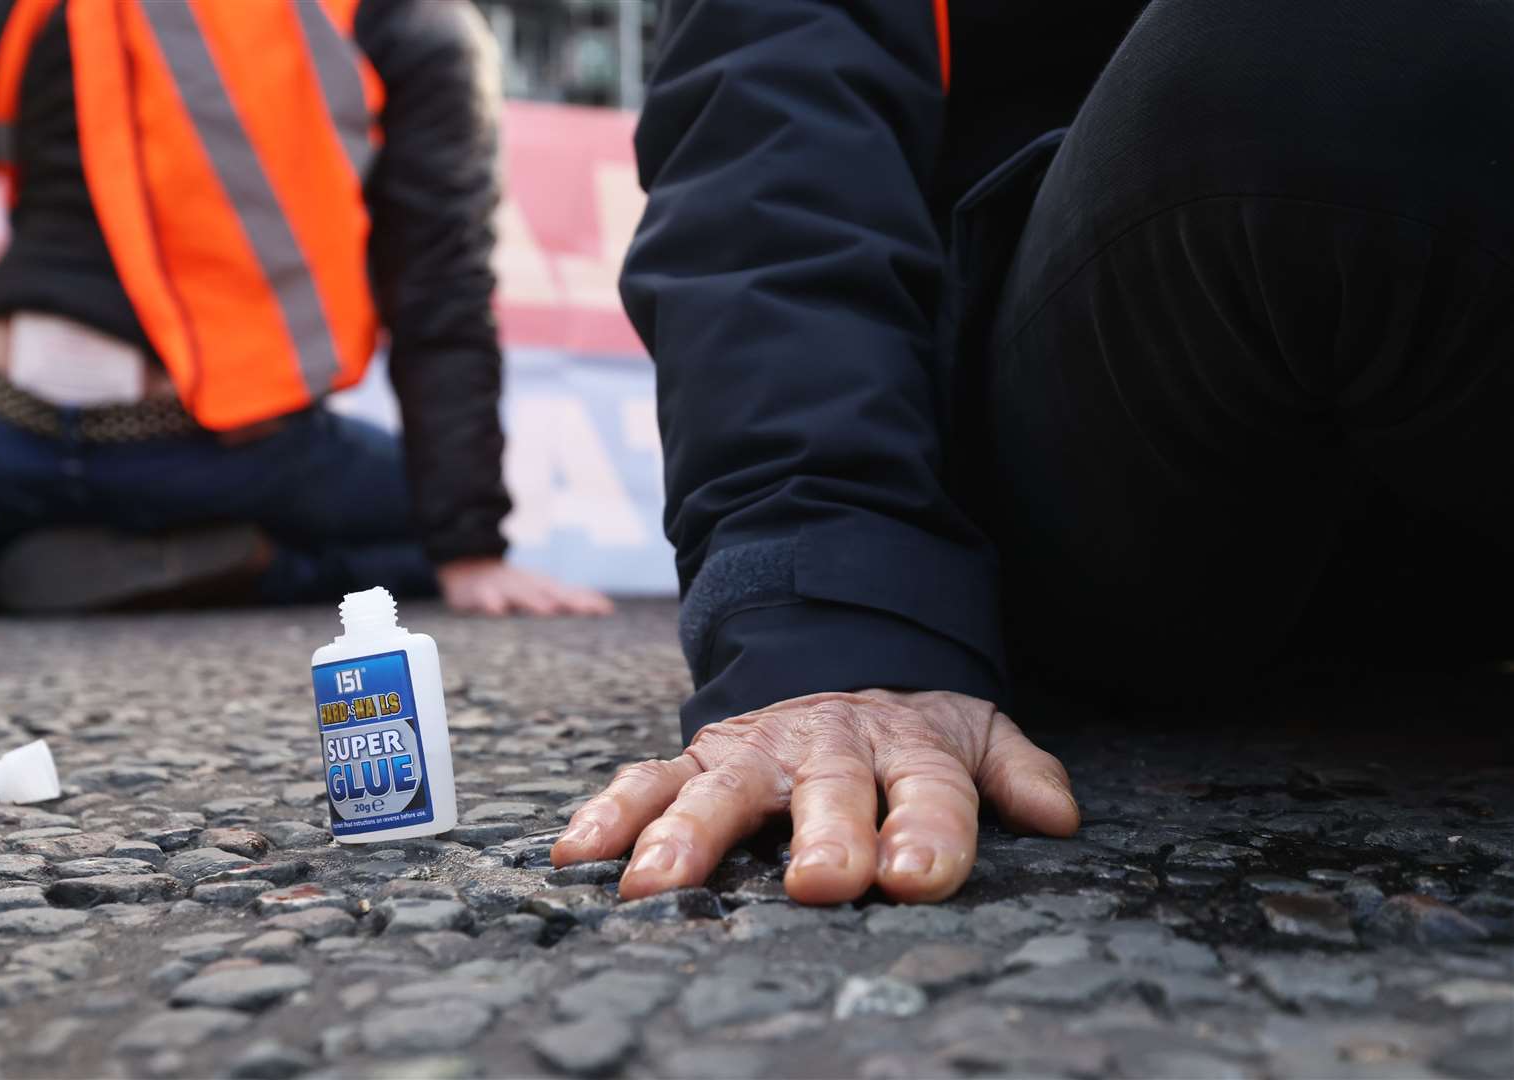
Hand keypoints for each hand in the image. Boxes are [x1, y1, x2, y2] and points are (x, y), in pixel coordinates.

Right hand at [435, 557, 613, 616]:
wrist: (469, 568)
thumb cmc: (513, 587)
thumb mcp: (541, 590)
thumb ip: (569, 599)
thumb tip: (607, 606)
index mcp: (543, 586)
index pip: (569, 594)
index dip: (586, 601)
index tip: (607, 610)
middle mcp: (527, 585)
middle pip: (549, 592)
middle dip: (569, 601)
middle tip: (587, 610)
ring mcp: (503, 587)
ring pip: (519, 593)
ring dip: (533, 600)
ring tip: (548, 610)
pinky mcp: (480, 591)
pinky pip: (485, 597)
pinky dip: (491, 601)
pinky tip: (497, 610)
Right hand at [551, 689, 1078, 903]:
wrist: (834, 653)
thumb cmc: (907, 726)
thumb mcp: (972, 734)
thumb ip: (1017, 772)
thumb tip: (1061, 818)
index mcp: (907, 744)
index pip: (928, 787)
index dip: (927, 831)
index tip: (916, 878)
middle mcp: (829, 745)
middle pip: (828, 790)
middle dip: (823, 834)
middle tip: (819, 883)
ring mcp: (757, 749)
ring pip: (722, 788)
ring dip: (689, 835)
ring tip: (657, 886)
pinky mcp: (699, 755)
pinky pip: (648, 778)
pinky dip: (612, 811)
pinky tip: (577, 853)